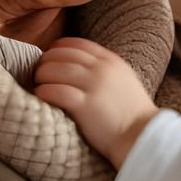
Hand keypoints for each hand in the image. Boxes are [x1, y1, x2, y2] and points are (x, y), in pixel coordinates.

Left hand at [33, 37, 158, 164]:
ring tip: (38, 87)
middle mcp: (102, 68)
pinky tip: (41, 97)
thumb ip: (104, 70)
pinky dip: (43, 92)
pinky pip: (54, 91)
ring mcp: (94, 85)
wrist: (142, 137)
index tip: (49, 60)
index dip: (57, 50)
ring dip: (41, 78)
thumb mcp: (123, 80)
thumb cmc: (132, 114)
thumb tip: (78, 67)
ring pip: (53, 70)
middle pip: (60, 54)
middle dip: (45, 63)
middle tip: (39, 75)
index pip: (75, 44)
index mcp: (110, 60)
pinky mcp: (85, 105)